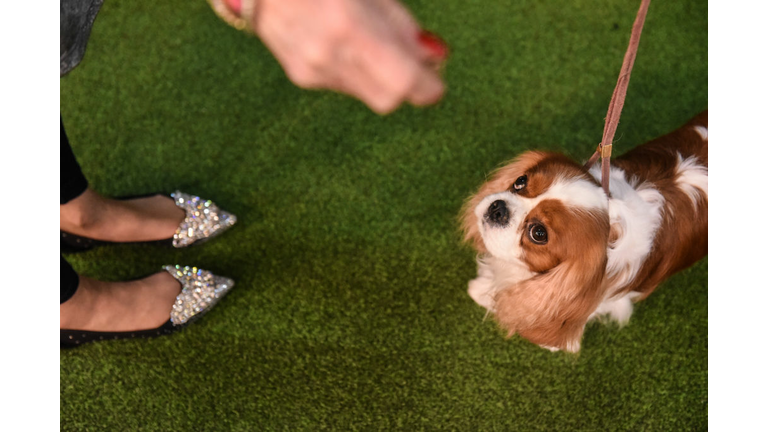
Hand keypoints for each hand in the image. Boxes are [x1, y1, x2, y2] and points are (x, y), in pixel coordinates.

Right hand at [233, 0, 446, 113]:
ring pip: (365, 93)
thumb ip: (403, 27)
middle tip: (411, 64)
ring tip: (367, 39)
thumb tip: (433, 57)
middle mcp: (329, 56)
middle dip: (405, 87)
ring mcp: (311, 70)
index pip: (403, 83)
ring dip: (379, 76)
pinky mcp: (300, 76)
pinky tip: (341, 42)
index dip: (427, 87)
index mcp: (351, 28)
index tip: (436, 80)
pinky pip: (342, 84)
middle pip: (387, 99)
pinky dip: (354, 70)